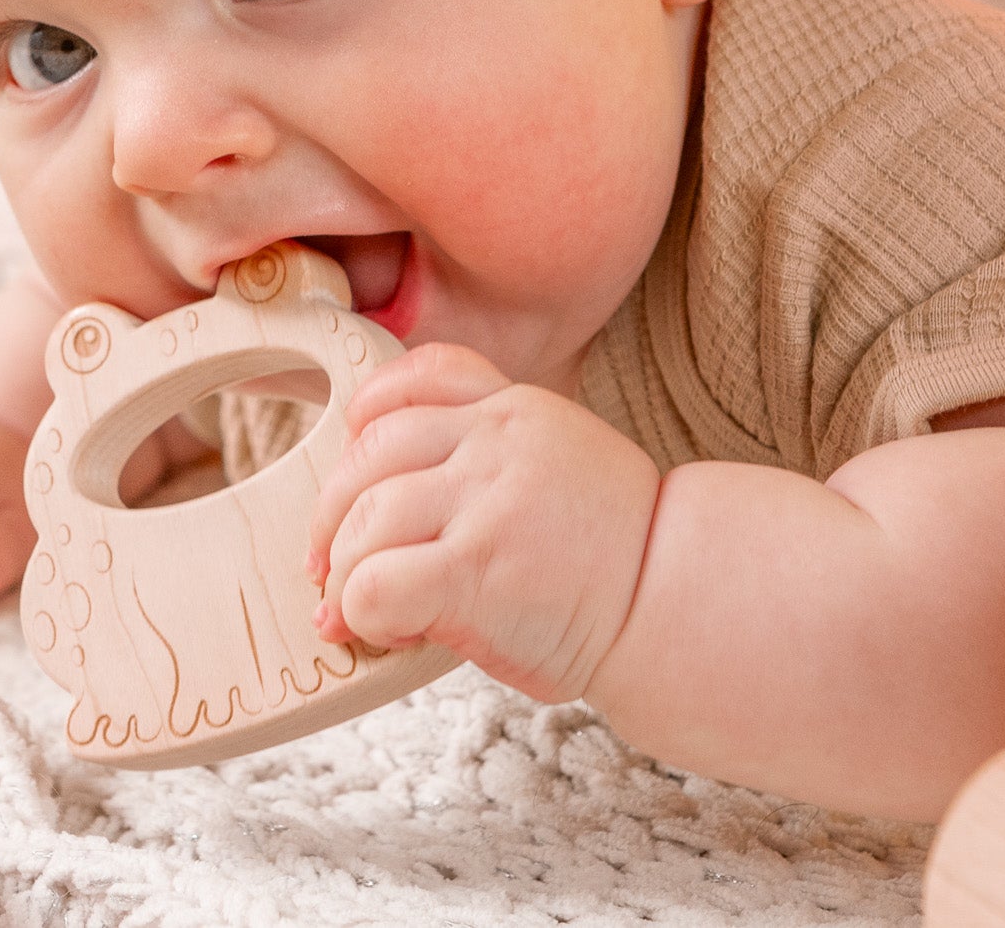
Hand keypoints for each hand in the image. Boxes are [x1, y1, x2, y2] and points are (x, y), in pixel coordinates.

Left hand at [307, 342, 661, 703]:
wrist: (679, 602)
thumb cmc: (611, 555)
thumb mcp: (556, 470)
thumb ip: (484, 466)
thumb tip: (379, 517)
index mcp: (516, 408)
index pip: (420, 373)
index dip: (367, 411)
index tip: (353, 455)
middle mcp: (496, 439)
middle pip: (369, 450)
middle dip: (331, 511)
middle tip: (325, 561)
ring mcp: (487, 497)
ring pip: (364, 516)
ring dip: (340, 570)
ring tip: (348, 608)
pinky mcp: (478, 565)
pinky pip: (377, 581)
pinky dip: (360, 610)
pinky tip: (381, 631)